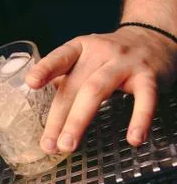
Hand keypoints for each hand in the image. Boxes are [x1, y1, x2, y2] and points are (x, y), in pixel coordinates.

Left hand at [26, 27, 176, 153]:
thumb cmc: (110, 56)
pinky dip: (139, 119)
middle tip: (49, 143)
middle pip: (75, 85)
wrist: (153, 39)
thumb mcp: (85, 58)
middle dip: (58, 117)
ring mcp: (124, 63)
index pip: (60, 57)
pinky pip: (144, 98)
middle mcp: (100, 53)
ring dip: (79, 120)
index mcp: (80, 48)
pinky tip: (133, 139)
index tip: (31, 82)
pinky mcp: (148, 76)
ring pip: (97, 90)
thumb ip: (67, 78)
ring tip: (68, 144)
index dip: (45, 69)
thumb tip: (41, 108)